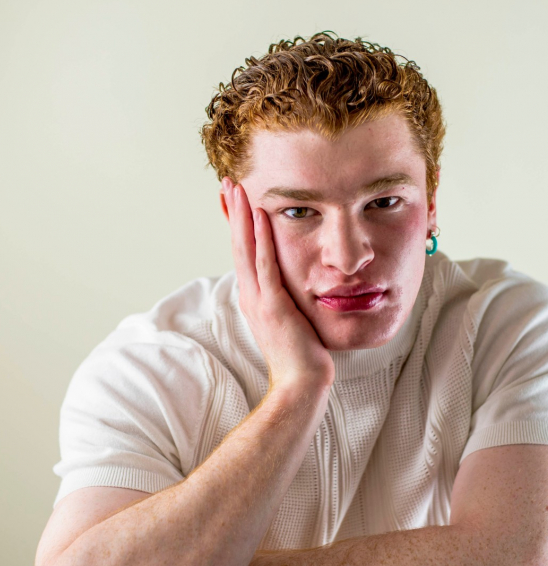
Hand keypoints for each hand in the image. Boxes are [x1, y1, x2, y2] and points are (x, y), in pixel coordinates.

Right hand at [223, 178, 334, 389]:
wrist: (300, 383)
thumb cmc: (300, 355)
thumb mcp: (290, 319)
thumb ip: (285, 298)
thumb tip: (290, 285)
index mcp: (254, 297)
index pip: (242, 252)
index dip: (236, 224)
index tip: (233, 199)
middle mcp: (251, 295)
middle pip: (237, 245)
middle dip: (232, 212)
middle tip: (228, 182)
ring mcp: (259, 300)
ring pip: (245, 249)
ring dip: (241, 217)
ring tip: (237, 188)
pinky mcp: (274, 306)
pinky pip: (265, 266)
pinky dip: (260, 239)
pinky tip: (259, 216)